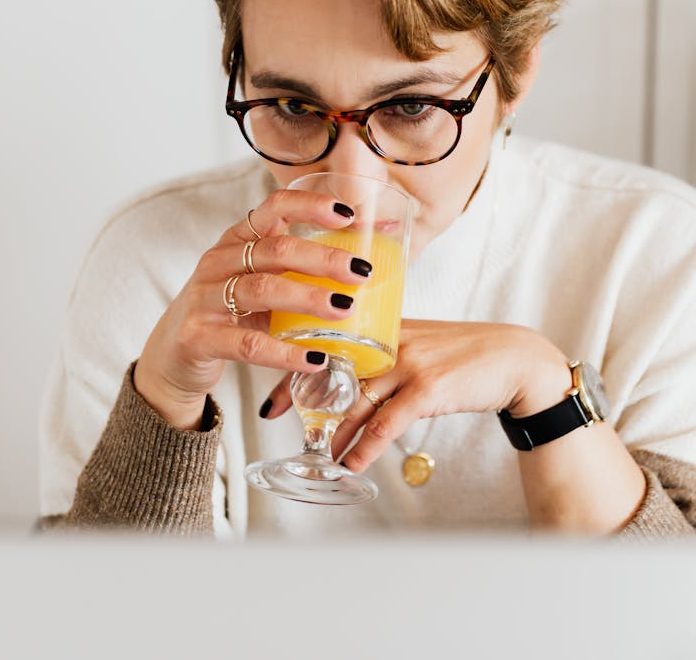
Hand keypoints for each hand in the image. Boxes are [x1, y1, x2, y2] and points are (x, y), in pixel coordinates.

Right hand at [133, 189, 370, 429]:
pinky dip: (285, 352)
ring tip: (344, 308)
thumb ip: (299, 274)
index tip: (348, 214)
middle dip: (322, 258)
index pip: (273, 207)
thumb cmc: (228, 315)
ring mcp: (204, 298)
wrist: (171, 356)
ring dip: (307, 297)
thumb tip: (366, 265)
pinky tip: (314, 359)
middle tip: (361, 272)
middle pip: (275, 249)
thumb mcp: (259, 285)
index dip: (310, 206)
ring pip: (262, 290)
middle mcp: (219, 261)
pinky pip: (247, 344)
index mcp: (237, 241)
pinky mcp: (198, 337)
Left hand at [260, 320, 569, 470]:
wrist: (515, 359)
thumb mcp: (421, 341)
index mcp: (385, 325)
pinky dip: (366, 446)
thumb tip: (354, 374)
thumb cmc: (467, 353)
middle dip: (299, 394)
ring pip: (358, 400)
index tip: (272, 383)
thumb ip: (387, 350)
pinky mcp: (428, 387)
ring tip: (318, 450)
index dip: (296, 364)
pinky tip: (352, 462)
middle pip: (335, 369)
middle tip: (271, 414)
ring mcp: (409, 362)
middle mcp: (391, 339)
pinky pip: (387, 422)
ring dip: (334, 430)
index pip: (330, 342)